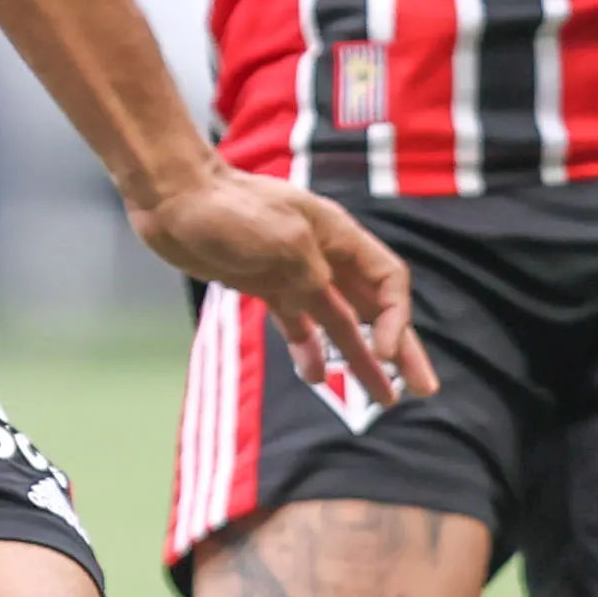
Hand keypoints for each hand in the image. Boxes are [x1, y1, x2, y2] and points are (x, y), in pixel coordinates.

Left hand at [130, 163, 433, 406]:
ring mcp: (294, 273)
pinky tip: (316, 376)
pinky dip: (309, 349)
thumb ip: (312, 276)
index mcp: (338, 237)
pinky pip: (298, 323)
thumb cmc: (229, 209)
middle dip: (400, 349)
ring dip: (361, 359)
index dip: (395, 320)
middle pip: (373, 308)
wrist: (174, 199)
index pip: (388, 282)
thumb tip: (324, 301)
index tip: (383, 353)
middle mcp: (324, 256)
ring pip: (340, 322)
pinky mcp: (265, 285)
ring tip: (383, 398)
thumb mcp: (283, 241)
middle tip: (423, 389)